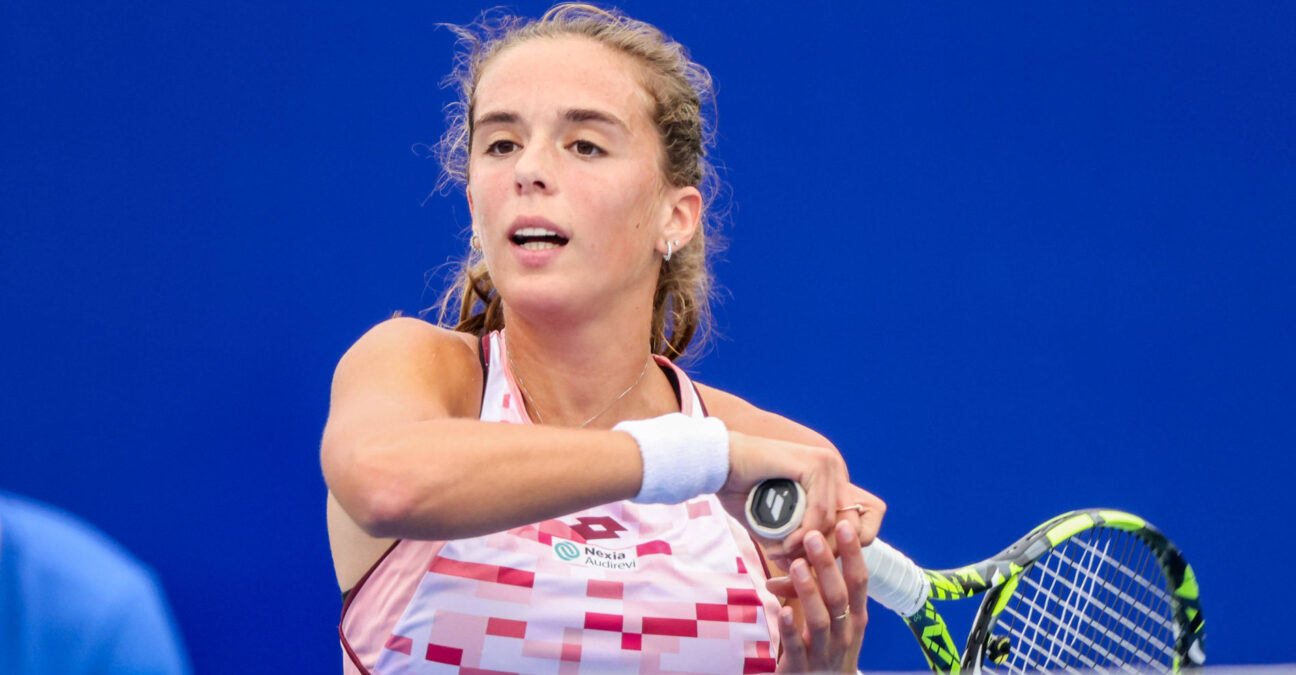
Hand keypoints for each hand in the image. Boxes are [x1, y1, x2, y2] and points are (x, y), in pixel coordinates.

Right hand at [718, 431, 884, 563]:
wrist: (718, 463)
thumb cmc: (741, 490)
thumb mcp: (774, 522)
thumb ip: (792, 539)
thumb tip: (804, 566)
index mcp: (829, 480)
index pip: (854, 522)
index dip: (837, 549)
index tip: (809, 563)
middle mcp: (833, 470)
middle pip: (849, 526)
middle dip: (824, 554)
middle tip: (795, 566)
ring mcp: (827, 465)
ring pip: (832, 522)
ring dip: (808, 546)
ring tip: (782, 554)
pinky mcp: (815, 465)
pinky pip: (819, 512)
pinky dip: (803, 534)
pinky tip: (784, 544)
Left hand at [769, 522, 868, 672]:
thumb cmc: (828, 648)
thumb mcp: (836, 619)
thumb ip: (824, 589)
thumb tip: (809, 551)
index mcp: (855, 618)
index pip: (859, 581)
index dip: (852, 553)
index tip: (844, 525)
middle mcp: (844, 634)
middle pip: (839, 596)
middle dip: (828, 565)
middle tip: (813, 536)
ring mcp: (824, 652)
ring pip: (820, 619)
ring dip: (808, 591)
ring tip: (797, 565)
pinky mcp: (801, 667)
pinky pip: (796, 646)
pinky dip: (790, 628)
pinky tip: (782, 611)